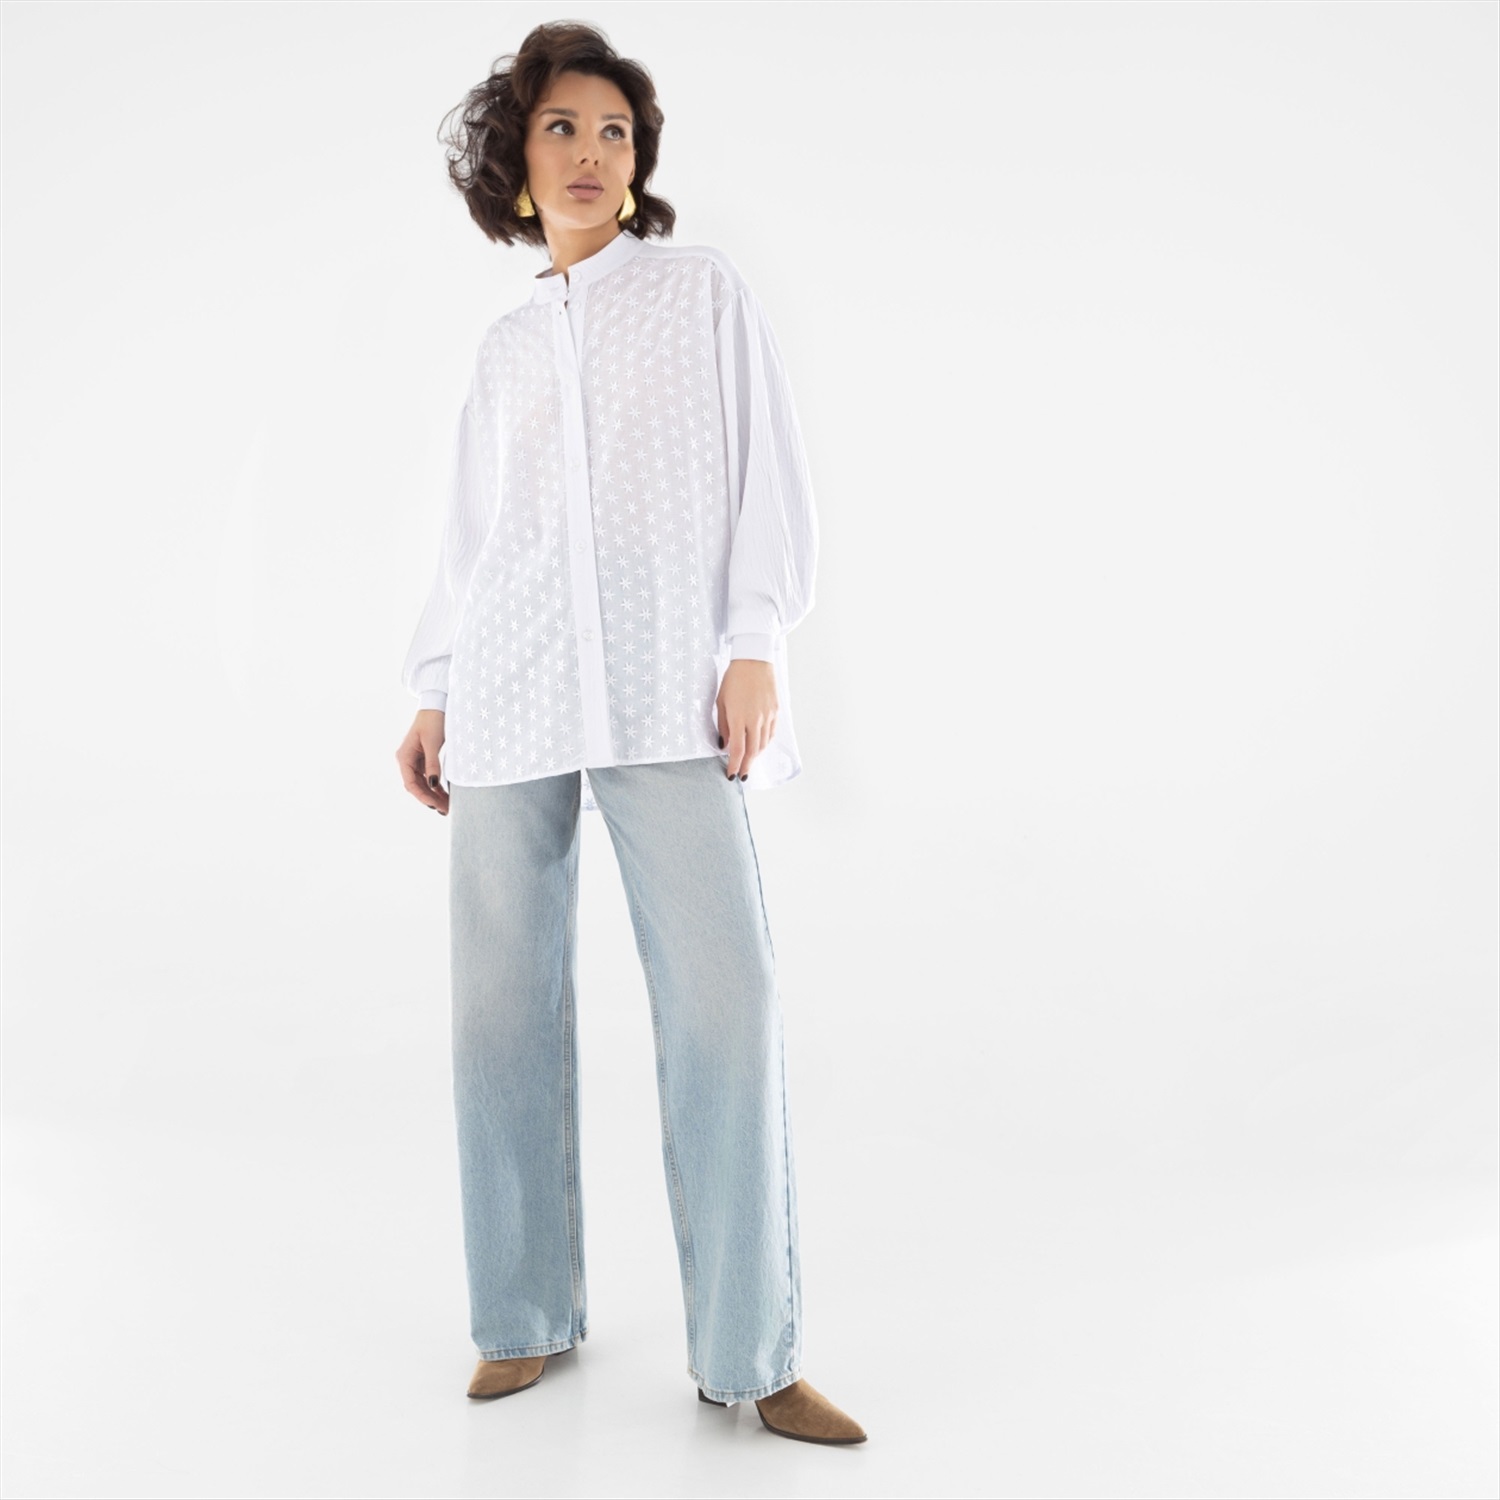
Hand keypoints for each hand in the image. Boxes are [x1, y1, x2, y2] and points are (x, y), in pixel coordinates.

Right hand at [396, 709, 448, 813]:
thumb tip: (433, 785)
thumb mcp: (432, 742)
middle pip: (416, 786)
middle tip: (445, 810)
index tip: (434, 805)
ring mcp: (414, 760)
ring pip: (423, 783)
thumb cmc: (433, 721)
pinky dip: (436, 786)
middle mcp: (406, 760)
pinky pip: (428, 777)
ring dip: (434, 795)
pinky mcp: (423, 759)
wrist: (436, 705)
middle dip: (430, 798)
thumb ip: (432, 764)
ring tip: (447, 806)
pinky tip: (445, 795)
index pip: (410, 783)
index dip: (422, 796)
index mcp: (404, 756)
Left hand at [716, 659, 776, 780]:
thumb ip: (723, 725)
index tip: (731, 775)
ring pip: (763, 744)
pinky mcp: (775, 711)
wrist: (753, 661)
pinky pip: (771, 733)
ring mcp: (768, 716)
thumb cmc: (733, 679)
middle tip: (742, 775)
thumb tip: (724, 744)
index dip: (734, 765)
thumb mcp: (721, 702)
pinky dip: (765, 743)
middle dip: (746, 766)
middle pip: (753, 751)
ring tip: (749, 762)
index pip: (738, 750)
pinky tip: (760, 746)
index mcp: (738, 717)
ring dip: (756, 756)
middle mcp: (755, 719)